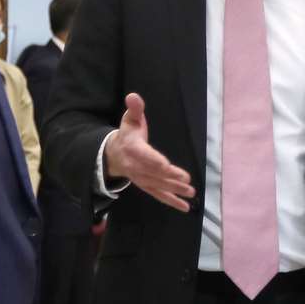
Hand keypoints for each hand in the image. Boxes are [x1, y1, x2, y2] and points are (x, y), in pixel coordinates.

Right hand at [104, 93, 193, 212]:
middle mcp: (135, 166)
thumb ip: (134, 108)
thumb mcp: (130, 119)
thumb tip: (133, 96)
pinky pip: (159, 195)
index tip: (166, 165)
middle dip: (170, 178)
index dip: (155, 161)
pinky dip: (172, 201)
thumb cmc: (128, 134)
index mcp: (132, 148)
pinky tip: (185, 207)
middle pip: (154, 173)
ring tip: (190, 193)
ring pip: (158, 186)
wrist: (114, 154)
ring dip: (174, 190)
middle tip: (186, 180)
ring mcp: (141, 178)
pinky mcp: (146, 186)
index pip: (144, 156)